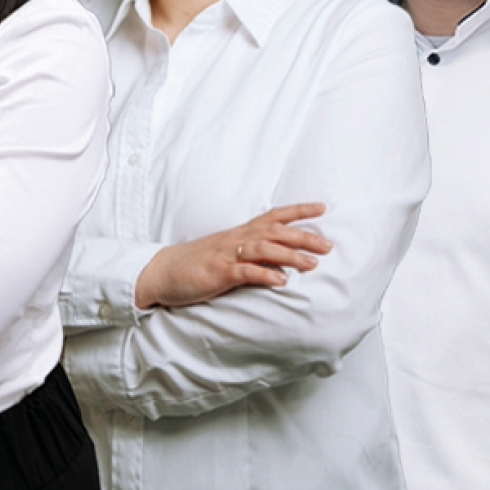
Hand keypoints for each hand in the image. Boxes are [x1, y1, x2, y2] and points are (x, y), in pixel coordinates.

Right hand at [136, 203, 330, 309]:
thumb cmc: (196, 264)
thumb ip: (254, 256)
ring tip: (312, 264)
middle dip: (304, 237)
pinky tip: (281, 281)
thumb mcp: (227, 254)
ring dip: (290, 255)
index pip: (274, 217)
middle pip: (275, 232)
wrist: (160, 272)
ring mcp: (226, 255)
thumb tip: (283, 264)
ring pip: (264, 249)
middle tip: (328, 245)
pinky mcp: (218, 273)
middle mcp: (236, 240)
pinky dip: (265, 275)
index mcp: (239, 233)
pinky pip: (245, 272)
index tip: (322, 208)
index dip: (298, 211)